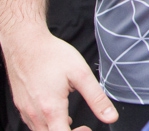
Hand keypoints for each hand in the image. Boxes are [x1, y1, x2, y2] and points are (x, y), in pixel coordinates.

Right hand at [4, 28, 118, 130]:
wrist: (26, 44)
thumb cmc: (52, 55)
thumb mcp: (81, 74)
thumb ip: (96, 98)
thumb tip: (111, 117)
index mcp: (50, 109)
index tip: (87, 128)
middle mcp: (34, 114)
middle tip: (82, 126)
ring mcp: (25, 111)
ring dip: (56, 130)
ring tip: (70, 119)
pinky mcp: (21, 106)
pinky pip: (33, 124)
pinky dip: (46, 124)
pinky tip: (56, 112)